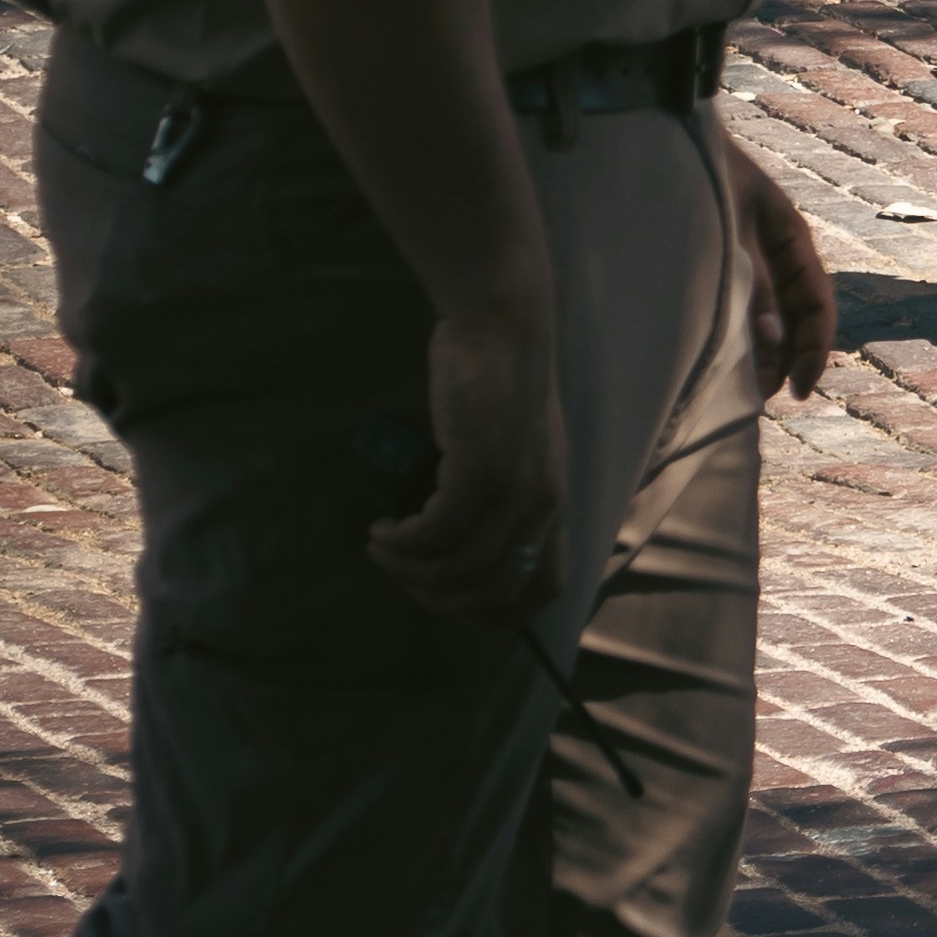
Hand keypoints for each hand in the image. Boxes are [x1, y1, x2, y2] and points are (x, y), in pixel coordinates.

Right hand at [366, 288, 567, 621]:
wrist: (501, 325)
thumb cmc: (499, 383)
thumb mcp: (518, 449)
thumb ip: (505, 495)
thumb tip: (461, 547)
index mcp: (554, 502)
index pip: (546, 588)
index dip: (497, 612)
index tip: (448, 599)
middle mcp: (542, 503)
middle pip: (495, 592)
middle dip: (441, 599)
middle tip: (404, 576)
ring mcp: (513, 487)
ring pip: (459, 568)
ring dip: (410, 571)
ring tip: (383, 550)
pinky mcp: (479, 466)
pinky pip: (435, 531)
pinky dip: (401, 542)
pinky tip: (382, 529)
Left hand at [721, 132, 835, 400]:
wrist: (656, 136)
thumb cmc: (696, 174)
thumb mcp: (731, 230)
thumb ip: (752, 285)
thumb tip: (772, 345)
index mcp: (789, 235)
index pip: (816, 304)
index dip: (813, 350)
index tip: (800, 390)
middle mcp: (771, 251)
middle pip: (793, 319)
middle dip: (782, 362)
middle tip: (755, 400)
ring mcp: (743, 258)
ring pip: (763, 319)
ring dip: (755, 355)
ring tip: (732, 390)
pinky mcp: (713, 266)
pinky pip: (732, 310)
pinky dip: (729, 339)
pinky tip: (710, 360)